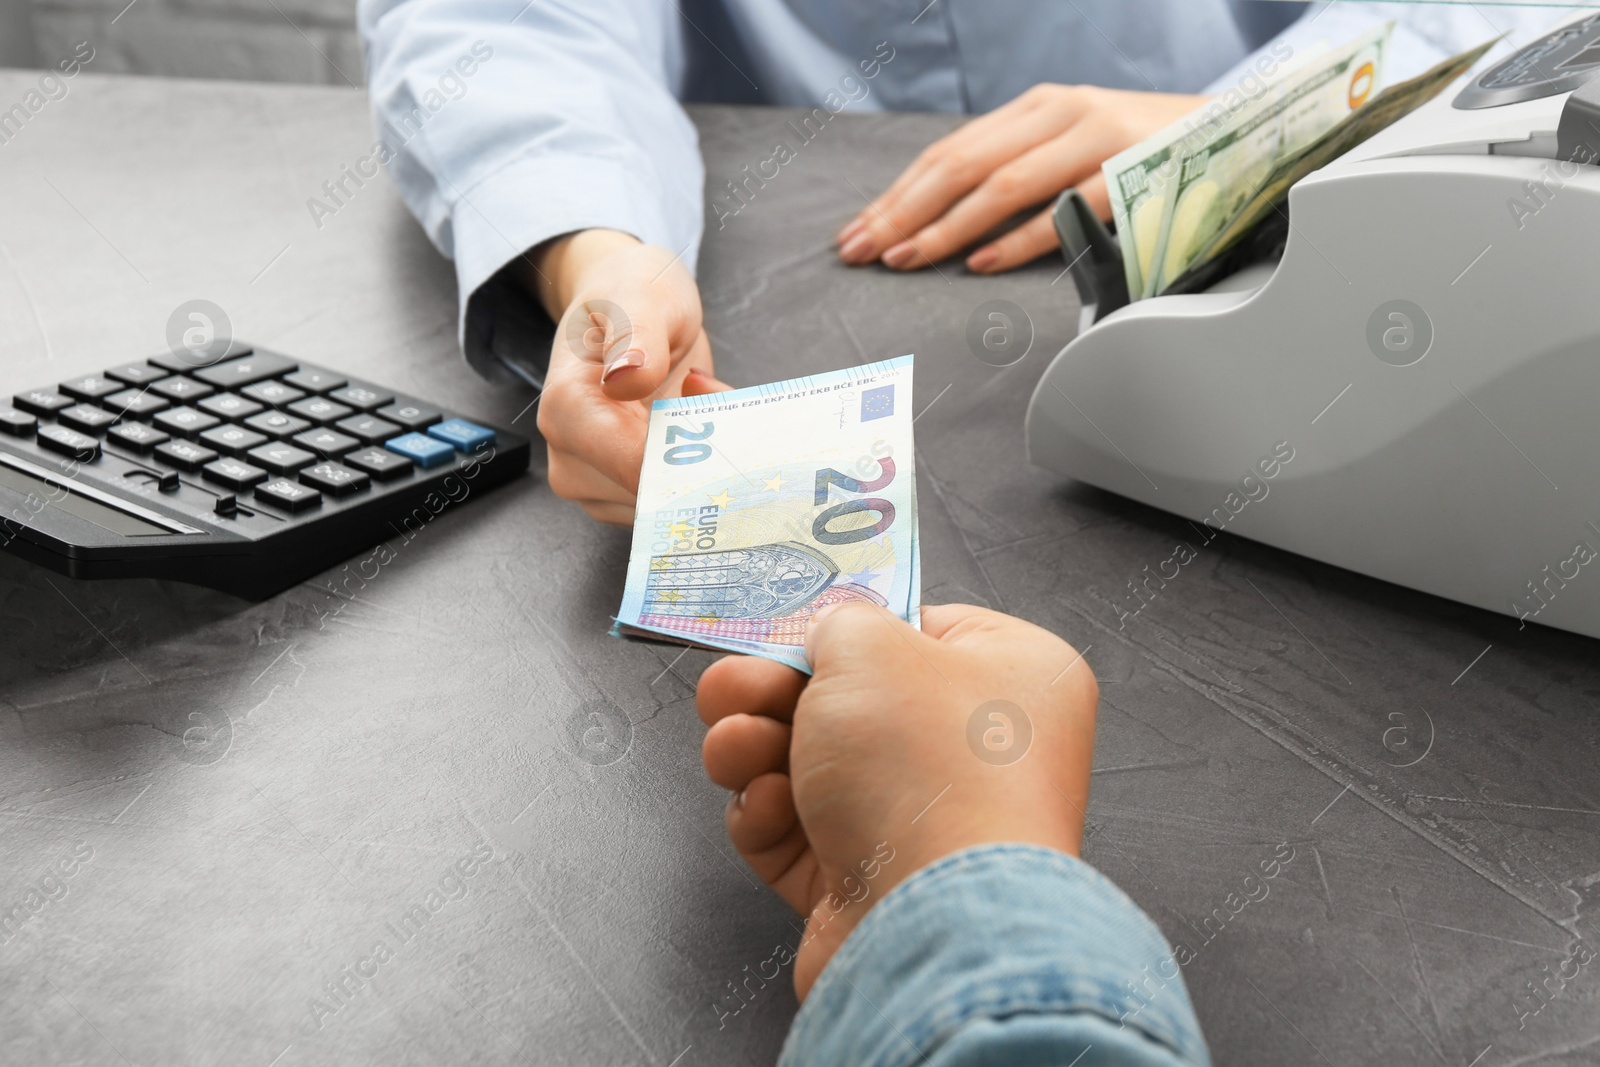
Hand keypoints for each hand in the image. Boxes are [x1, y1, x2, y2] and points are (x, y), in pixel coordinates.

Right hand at [532, 229, 729, 524]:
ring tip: (702, 401)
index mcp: (568, 410)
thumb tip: (629, 378)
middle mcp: (571, 458)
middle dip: (704, 457)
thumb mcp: (641, 295)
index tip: (727, 432)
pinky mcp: (621, 495)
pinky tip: (696, 425)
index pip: (632, 468)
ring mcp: (595, 484)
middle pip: (657, 492)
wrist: (623, 303)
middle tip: (716, 397)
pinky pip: (673, 501)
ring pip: (672, 502)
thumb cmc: (628, 293)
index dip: (689, 461)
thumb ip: (637, 334)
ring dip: (707, 463)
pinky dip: (699, 470)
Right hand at [697, 602, 1096, 999]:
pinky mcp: (871, 884)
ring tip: (738, 747)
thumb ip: (838, 624)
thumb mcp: (869, 645)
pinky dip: (770, 816)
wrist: (933, 920)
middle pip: (850, 702)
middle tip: (727, 687)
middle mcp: (978, 750)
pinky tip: (769, 807)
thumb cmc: (925, 769)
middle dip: (772, 692)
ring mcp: (925, 822)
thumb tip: (829, 641)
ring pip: (812, 766)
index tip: (789, 633)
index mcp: (1013, 676)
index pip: (920, 632)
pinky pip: (800, 833)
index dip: (848, 631)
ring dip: (754, 747)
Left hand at [835, 85, 1206, 273]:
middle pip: (962, 164)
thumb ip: (1018, 168)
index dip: (898, 192)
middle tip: (863, 250)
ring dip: (947, 227)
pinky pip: (1065, 209)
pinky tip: (981, 263)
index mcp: (1038, 107)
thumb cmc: (1146, 153)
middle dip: (904, 211)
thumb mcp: (1071, 147)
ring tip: (906, 258)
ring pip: (1004, 183)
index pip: (950, 151)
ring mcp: (1098, 140)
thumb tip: (941, 217)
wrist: (1241, 135)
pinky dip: (1019, 238)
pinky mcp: (1132, 173)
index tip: (858, 230)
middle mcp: (1062, 113)